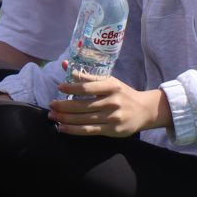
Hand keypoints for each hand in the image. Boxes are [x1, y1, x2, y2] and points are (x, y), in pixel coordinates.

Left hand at [47, 75, 169, 137]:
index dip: (71, 87)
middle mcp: (112, 101)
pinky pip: (88, 131)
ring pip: (83, 119)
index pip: (87, 87)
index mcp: (111, 86)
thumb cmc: (123, 94)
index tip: (59, 87)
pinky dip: (73, 130)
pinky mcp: (112, 130)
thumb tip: (66, 66)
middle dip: (63, 106)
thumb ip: (87, 77)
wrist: (145, 110)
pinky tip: (61, 128)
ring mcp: (112, 117)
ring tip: (52, 116)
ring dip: (65, 118)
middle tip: (50, 105)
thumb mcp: (109, 81)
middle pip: (82, 105)